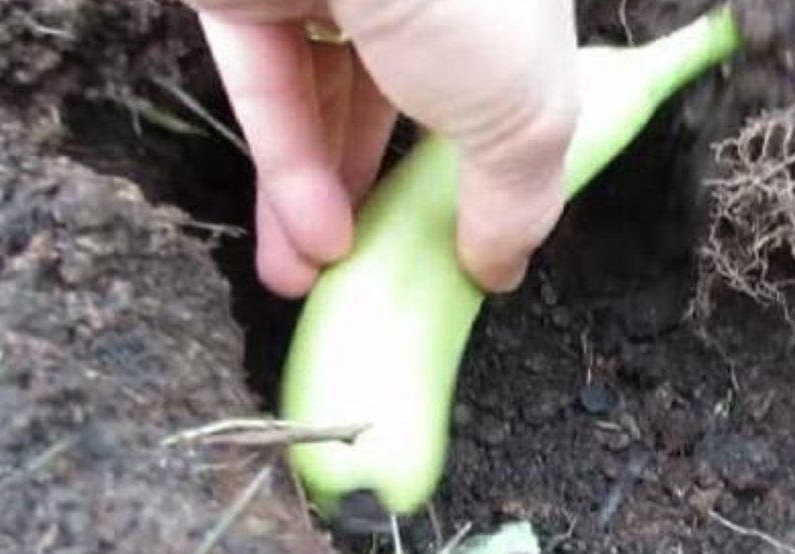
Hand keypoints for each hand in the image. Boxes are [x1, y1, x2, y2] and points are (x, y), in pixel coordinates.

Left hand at [189, 0, 578, 296]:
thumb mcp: (524, 117)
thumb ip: (517, 200)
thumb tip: (501, 269)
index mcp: (501, 5)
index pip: (495, 87)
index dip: (480, 168)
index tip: (462, 244)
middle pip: (398, 102)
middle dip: (381, 197)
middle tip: (375, 274)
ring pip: (323, 102)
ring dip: (319, 200)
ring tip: (319, 283)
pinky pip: (269, 88)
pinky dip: (285, 165)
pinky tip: (302, 241)